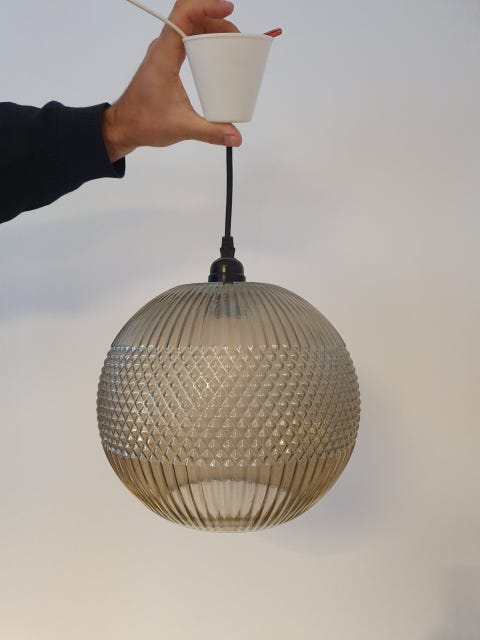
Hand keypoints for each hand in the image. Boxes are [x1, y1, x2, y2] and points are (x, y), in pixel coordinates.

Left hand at [102, 0, 241, 162]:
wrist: (124, 126)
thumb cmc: (144, 122)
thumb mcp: (181, 127)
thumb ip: (211, 132)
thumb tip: (235, 137)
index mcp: (163, 56)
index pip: (184, 15)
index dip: (207, 5)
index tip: (228, 10)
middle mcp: (163, 48)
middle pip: (191, 16)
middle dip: (217, 19)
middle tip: (238, 39)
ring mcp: (164, 52)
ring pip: (189, 25)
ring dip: (212, 27)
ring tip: (232, 44)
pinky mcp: (167, 60)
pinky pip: (186, 37)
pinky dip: (203, 37)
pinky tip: (217, 51)